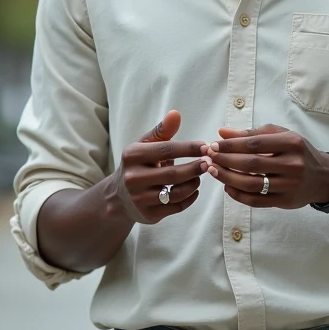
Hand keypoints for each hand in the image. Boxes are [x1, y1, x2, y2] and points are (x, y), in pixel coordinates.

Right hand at [106, 110, 209, 224]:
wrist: (118, 196)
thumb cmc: (138, 164)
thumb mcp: (145, 145)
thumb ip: (161, 131)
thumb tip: (176, 114)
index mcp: (132, 156)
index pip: (166, 150)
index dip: (189, 148)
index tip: (206, 146)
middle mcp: (133, 178)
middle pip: (173, 174)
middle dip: (195, 168)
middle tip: (210, 163)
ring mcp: (140, 199)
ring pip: (177, 193)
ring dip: (194, 183)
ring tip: (200, 176)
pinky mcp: (148, 215)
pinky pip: (176, 207)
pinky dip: (190, 198)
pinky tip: (195, 189)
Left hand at [203, 125, 328, 208]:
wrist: (324, 177)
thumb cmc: (298, 152)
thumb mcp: (282, 136)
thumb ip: (252, 133)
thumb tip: (222, 133)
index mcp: (292, 143)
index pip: (255, 143)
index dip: (231, 145)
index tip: (213, 145)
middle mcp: (292, 164)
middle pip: (251, 164)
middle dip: (225, 160)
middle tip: (208, 158)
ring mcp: (289, 185)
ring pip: (252, 184)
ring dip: (228, 178)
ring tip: (213, 171)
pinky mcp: (285, 201)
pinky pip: (256, 201)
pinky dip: (238, 195)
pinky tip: (227, 187)